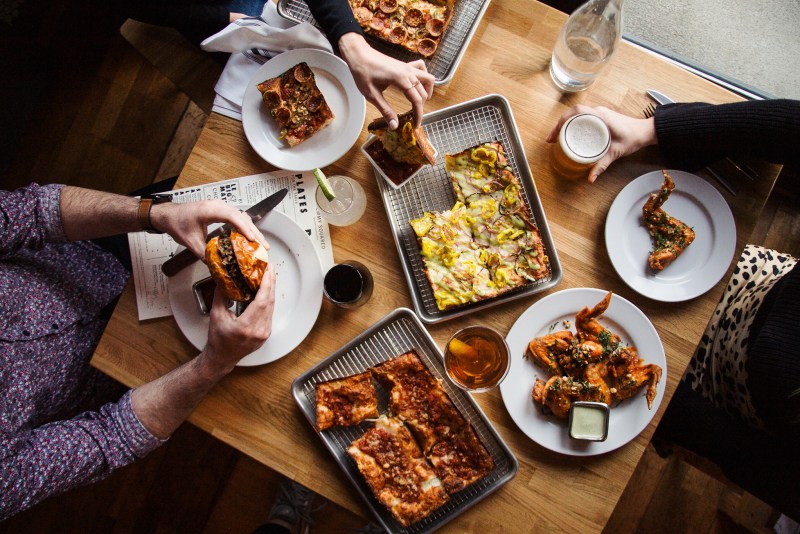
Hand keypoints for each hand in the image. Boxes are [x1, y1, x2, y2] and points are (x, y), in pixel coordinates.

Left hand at [151, 200, 266, 258]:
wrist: (169, 215)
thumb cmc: (177, 223)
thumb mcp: (190, 242)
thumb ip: (205, 254)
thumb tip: (217, 266)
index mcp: (210, 210)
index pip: (232, 216)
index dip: (244, 228)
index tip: (252, 239)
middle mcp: (217, 205)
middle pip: (242, 217)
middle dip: (254, 232)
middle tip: (264, 246)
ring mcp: (220, 207)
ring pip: (242, 217)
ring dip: (252, 230)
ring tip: (261, 244)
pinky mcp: (221, 211)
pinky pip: (237, 217)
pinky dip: (246, 227)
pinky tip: (251, 238)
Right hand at [203, 263, 276, 370]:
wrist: (222, 357)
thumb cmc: (218, 340)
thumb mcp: (216, 315)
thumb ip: (220, 296)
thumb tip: (223, 279)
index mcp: (246, 327)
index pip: (261, 301)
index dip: (266, 284)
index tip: (267, 271)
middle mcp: (259, 331)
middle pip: (269, 302)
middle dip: (271, 282)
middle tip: (269, 268)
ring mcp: (264, 333)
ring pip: (271, 307)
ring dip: (271, 290)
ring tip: (268, 276)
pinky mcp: (266, 333)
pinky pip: (270, 313)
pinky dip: (268, 300)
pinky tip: (266, 291)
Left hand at [338, 33, 434, 128]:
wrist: (359, 54)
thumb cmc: (363, 73)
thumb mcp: (372, 95)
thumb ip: (385, 110)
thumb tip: (395, 125)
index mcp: (401, 79)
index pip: (417, 100)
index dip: (418, 114)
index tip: (416, 125)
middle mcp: (408, 72)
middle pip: (423, 92)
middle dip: (421, 107)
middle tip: (414, 118)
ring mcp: (407, 66)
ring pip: (428, 78)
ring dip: (427, 91)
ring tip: (421, 101)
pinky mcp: (404, 64)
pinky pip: (421, 68)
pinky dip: (423, 77)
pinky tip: (417, 84)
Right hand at [546, 105, 657, 182]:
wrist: (646, 131)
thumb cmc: (633, 137)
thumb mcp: (616, 152)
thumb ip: (602, 165)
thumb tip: (590, 179)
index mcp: (600, 116)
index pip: (575, 112)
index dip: (561, 122)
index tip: (554, 135)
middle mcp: (598, 112)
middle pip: (572, 113)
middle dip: (559, 125)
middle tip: (552, 139)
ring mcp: (600, 113)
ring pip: (577, 114)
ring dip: (565, 124)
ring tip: (558, 138)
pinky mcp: (601, 117)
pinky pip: (583, 117)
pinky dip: (574, 124)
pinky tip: (571, 134)